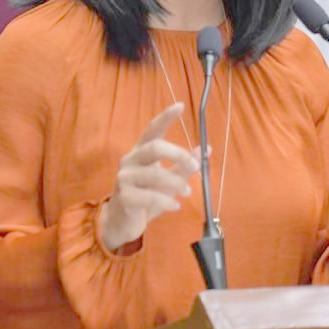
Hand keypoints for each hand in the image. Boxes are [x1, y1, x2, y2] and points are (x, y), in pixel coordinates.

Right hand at [100, 103, 200, 250]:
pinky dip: (167, 201)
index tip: (181, 105)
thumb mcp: (167, 180)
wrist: (121, 223)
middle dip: (178, 154)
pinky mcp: (124, 197)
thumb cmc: (145, 197)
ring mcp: (124, 178)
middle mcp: (130, 160)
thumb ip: (184, 166)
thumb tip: (206, 149)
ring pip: (155, 173)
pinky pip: (150, 196)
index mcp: (141, 151)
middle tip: (195, 166)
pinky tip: (175, 206)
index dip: (166, 117)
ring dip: (177, 183)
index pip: (152, 129)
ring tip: (188, 192)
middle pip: (155, 147)